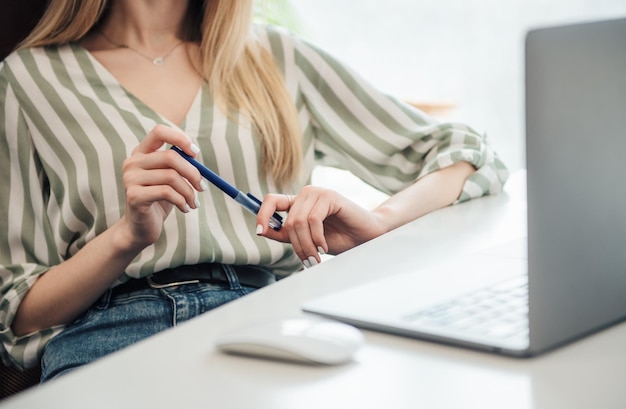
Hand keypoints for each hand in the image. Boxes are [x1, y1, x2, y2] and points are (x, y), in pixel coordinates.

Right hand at [119, 125, 205, 249]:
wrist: (140, 228)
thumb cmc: (159, 200)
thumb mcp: (171, 179)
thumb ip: (180, 164)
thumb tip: (196, 154)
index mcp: (141, 153)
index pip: (159, 132)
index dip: (180, 139)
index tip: (196, 153)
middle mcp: (132, 162)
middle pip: (170, 157)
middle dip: (193, 173)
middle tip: (202, 187)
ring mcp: (130, 179)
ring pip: (171, 177)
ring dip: (189, 192)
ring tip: (194, 203)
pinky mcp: (134, 196)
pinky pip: (167, 193)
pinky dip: (182, 201)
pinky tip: (185, 208)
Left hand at [256, 186, 387, 266]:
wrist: (365, 237)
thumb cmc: (339, 238)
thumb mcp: (307, 239)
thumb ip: (287, 234)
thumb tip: (263, 230)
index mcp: (298, 203)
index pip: (271, 201)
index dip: (261, 215)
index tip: (259, 232)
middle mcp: (306, 195)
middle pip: (287, 220)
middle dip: (296, 245)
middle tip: (308, 261)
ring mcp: (318, 193)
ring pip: (298, 221)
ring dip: (306, 245)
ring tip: (316, 257)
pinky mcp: (330, 196)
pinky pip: (313, 219)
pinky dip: (316, 238)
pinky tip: (324, 246)